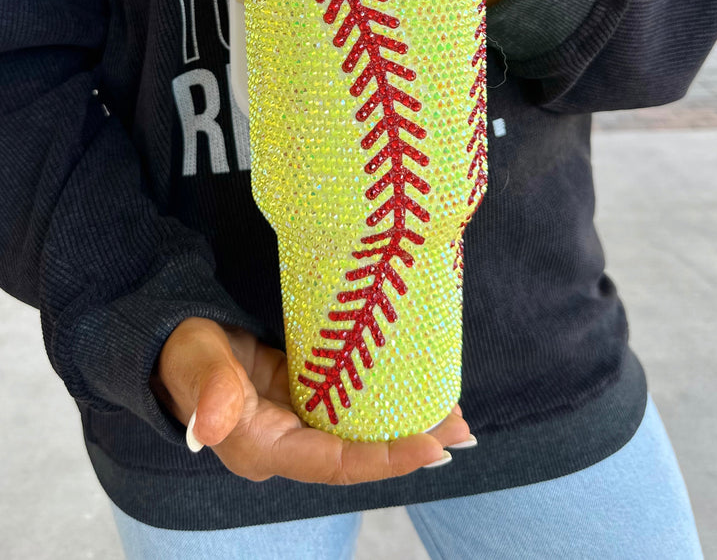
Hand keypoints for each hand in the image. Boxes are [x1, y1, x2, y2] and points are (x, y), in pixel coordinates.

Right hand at [152, 317, 472, 483]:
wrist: (172, 336)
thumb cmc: (180, 348)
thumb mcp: (194, 359)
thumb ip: (209, 389)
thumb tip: (211, 429)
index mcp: (262, 447)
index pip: (335, 464)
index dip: (386, 459)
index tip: (433, 446)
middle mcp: (286, 444)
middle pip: (359, 454)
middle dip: (411, 444)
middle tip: (462, 429)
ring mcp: (296, 421)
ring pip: (360, 430)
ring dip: (405, 423)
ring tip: (453, 412)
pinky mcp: (303, 395)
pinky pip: (351, 404)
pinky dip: (383, 399)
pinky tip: (414, 387)